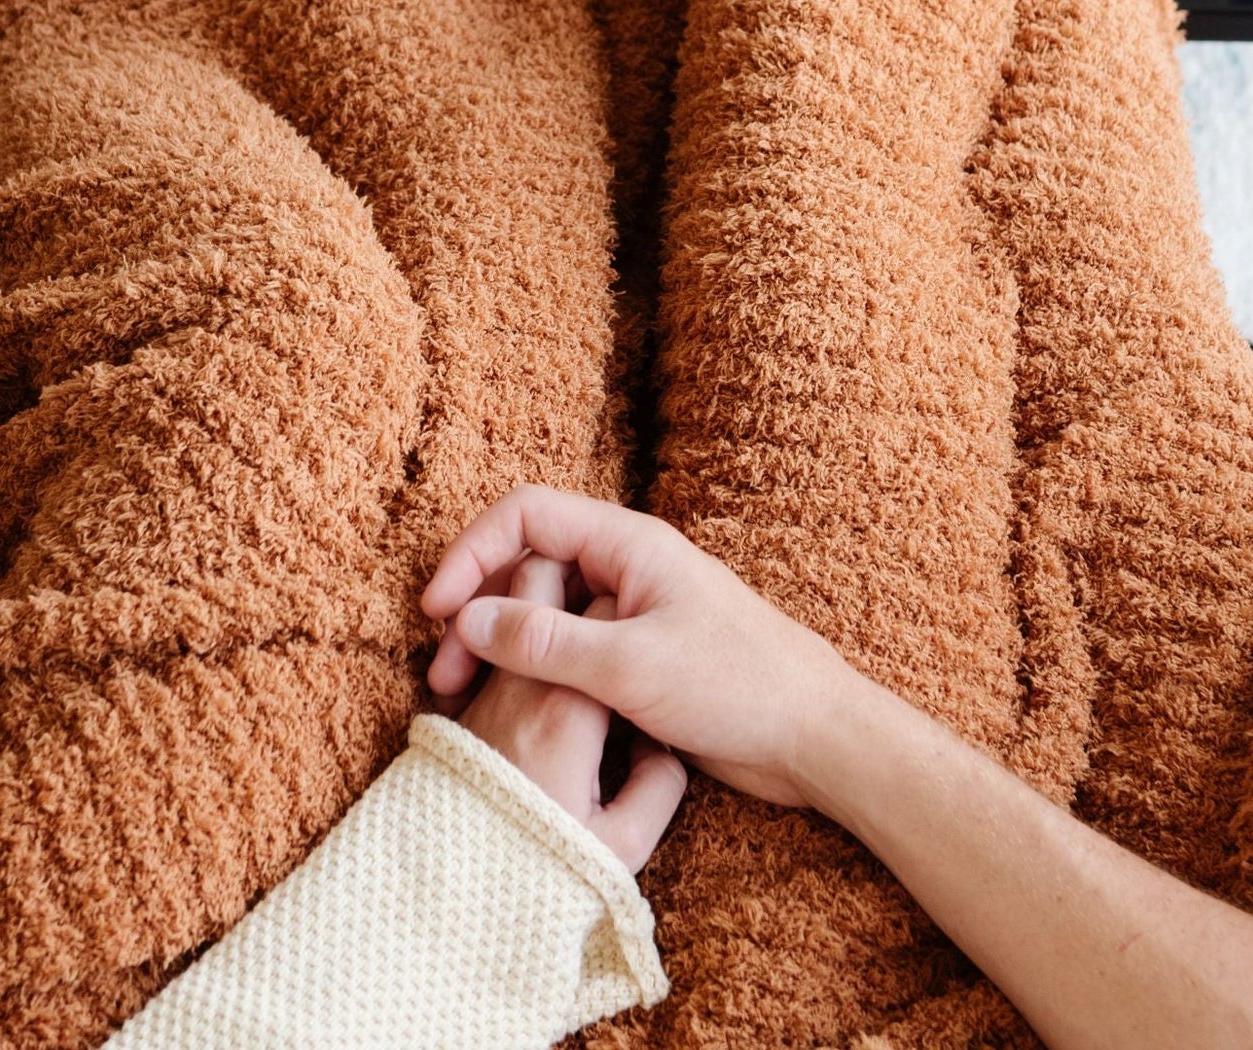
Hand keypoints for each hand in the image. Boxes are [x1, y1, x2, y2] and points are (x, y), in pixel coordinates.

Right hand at [426, 486, 853, 807]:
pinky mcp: (635, 658)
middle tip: (445, 675)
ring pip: (542, 613)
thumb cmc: (739, 686)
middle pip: (526, 564)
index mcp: (627, 544)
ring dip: (499, 648)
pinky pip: (565, 651)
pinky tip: (508, 713)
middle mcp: (623, 568)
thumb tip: (466, 621)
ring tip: (465, 700)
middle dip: (477, 610)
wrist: (814, 737)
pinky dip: (530, 673)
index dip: (474, 552)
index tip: (439, 609)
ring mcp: (629, 613)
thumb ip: (544, 643)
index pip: (527, 515)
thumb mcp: (629, 667)